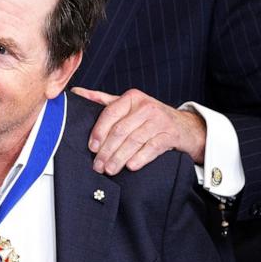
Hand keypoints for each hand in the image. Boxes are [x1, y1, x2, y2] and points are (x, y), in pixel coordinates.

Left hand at [71, 87, 206, 174]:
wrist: (184, 126)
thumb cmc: (149, 116)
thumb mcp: (127, 105)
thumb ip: (102, 100)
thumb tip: (76, 92)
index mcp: (132, 97)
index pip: (110, 113)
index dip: (99, 132)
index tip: (91, 147)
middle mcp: (146, 106)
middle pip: (121, 130)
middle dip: (107, 150)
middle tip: (97, 165)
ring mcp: (160, 120)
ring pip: (134, 141)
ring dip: (119, 158)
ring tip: (110, 169)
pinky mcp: (170, 135)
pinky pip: (152, 148)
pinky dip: (140, 158)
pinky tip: (130, 167)